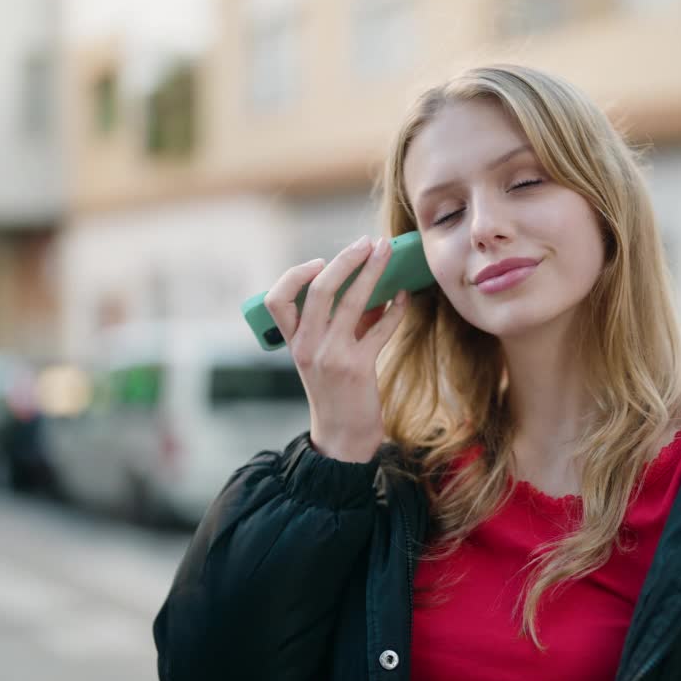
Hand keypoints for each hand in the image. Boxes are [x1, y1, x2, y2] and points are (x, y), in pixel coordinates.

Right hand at [263, 235, 408, 461]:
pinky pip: (380, 328)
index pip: (276, 300)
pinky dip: (395, 308)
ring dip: (372, 271)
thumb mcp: (328, 356)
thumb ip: (344, 322)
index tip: (319, 262)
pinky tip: (404, 297)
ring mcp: (331, 356)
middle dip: (345, 260)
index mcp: (293, 342)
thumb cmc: (337, 392)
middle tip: (367, 242)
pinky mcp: (358, 367)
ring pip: (351, 301)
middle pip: (319, 289)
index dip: (294, 275)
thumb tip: (374, 285)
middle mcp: (307, 346)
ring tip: (387, 251)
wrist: (342, 438)